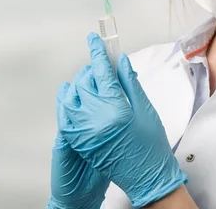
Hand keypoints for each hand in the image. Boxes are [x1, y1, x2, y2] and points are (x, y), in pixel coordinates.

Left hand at [58, 33, 186, 207]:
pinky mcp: (77, 141)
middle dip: (91, 69)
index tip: (94, 39)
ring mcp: (83, 131)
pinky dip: (67, 103)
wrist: (146, 177)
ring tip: (90, 81)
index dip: (98, 52)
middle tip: (100, 65)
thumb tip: (120, 62)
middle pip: (85, 82)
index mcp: (116, 108)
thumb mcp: (146, 110)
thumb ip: (130, 83)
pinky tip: (73, 96)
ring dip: (78, 85)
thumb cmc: (150, 145)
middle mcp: (96, 119)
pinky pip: (65, 116)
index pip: (102, 72)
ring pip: (71, 97)